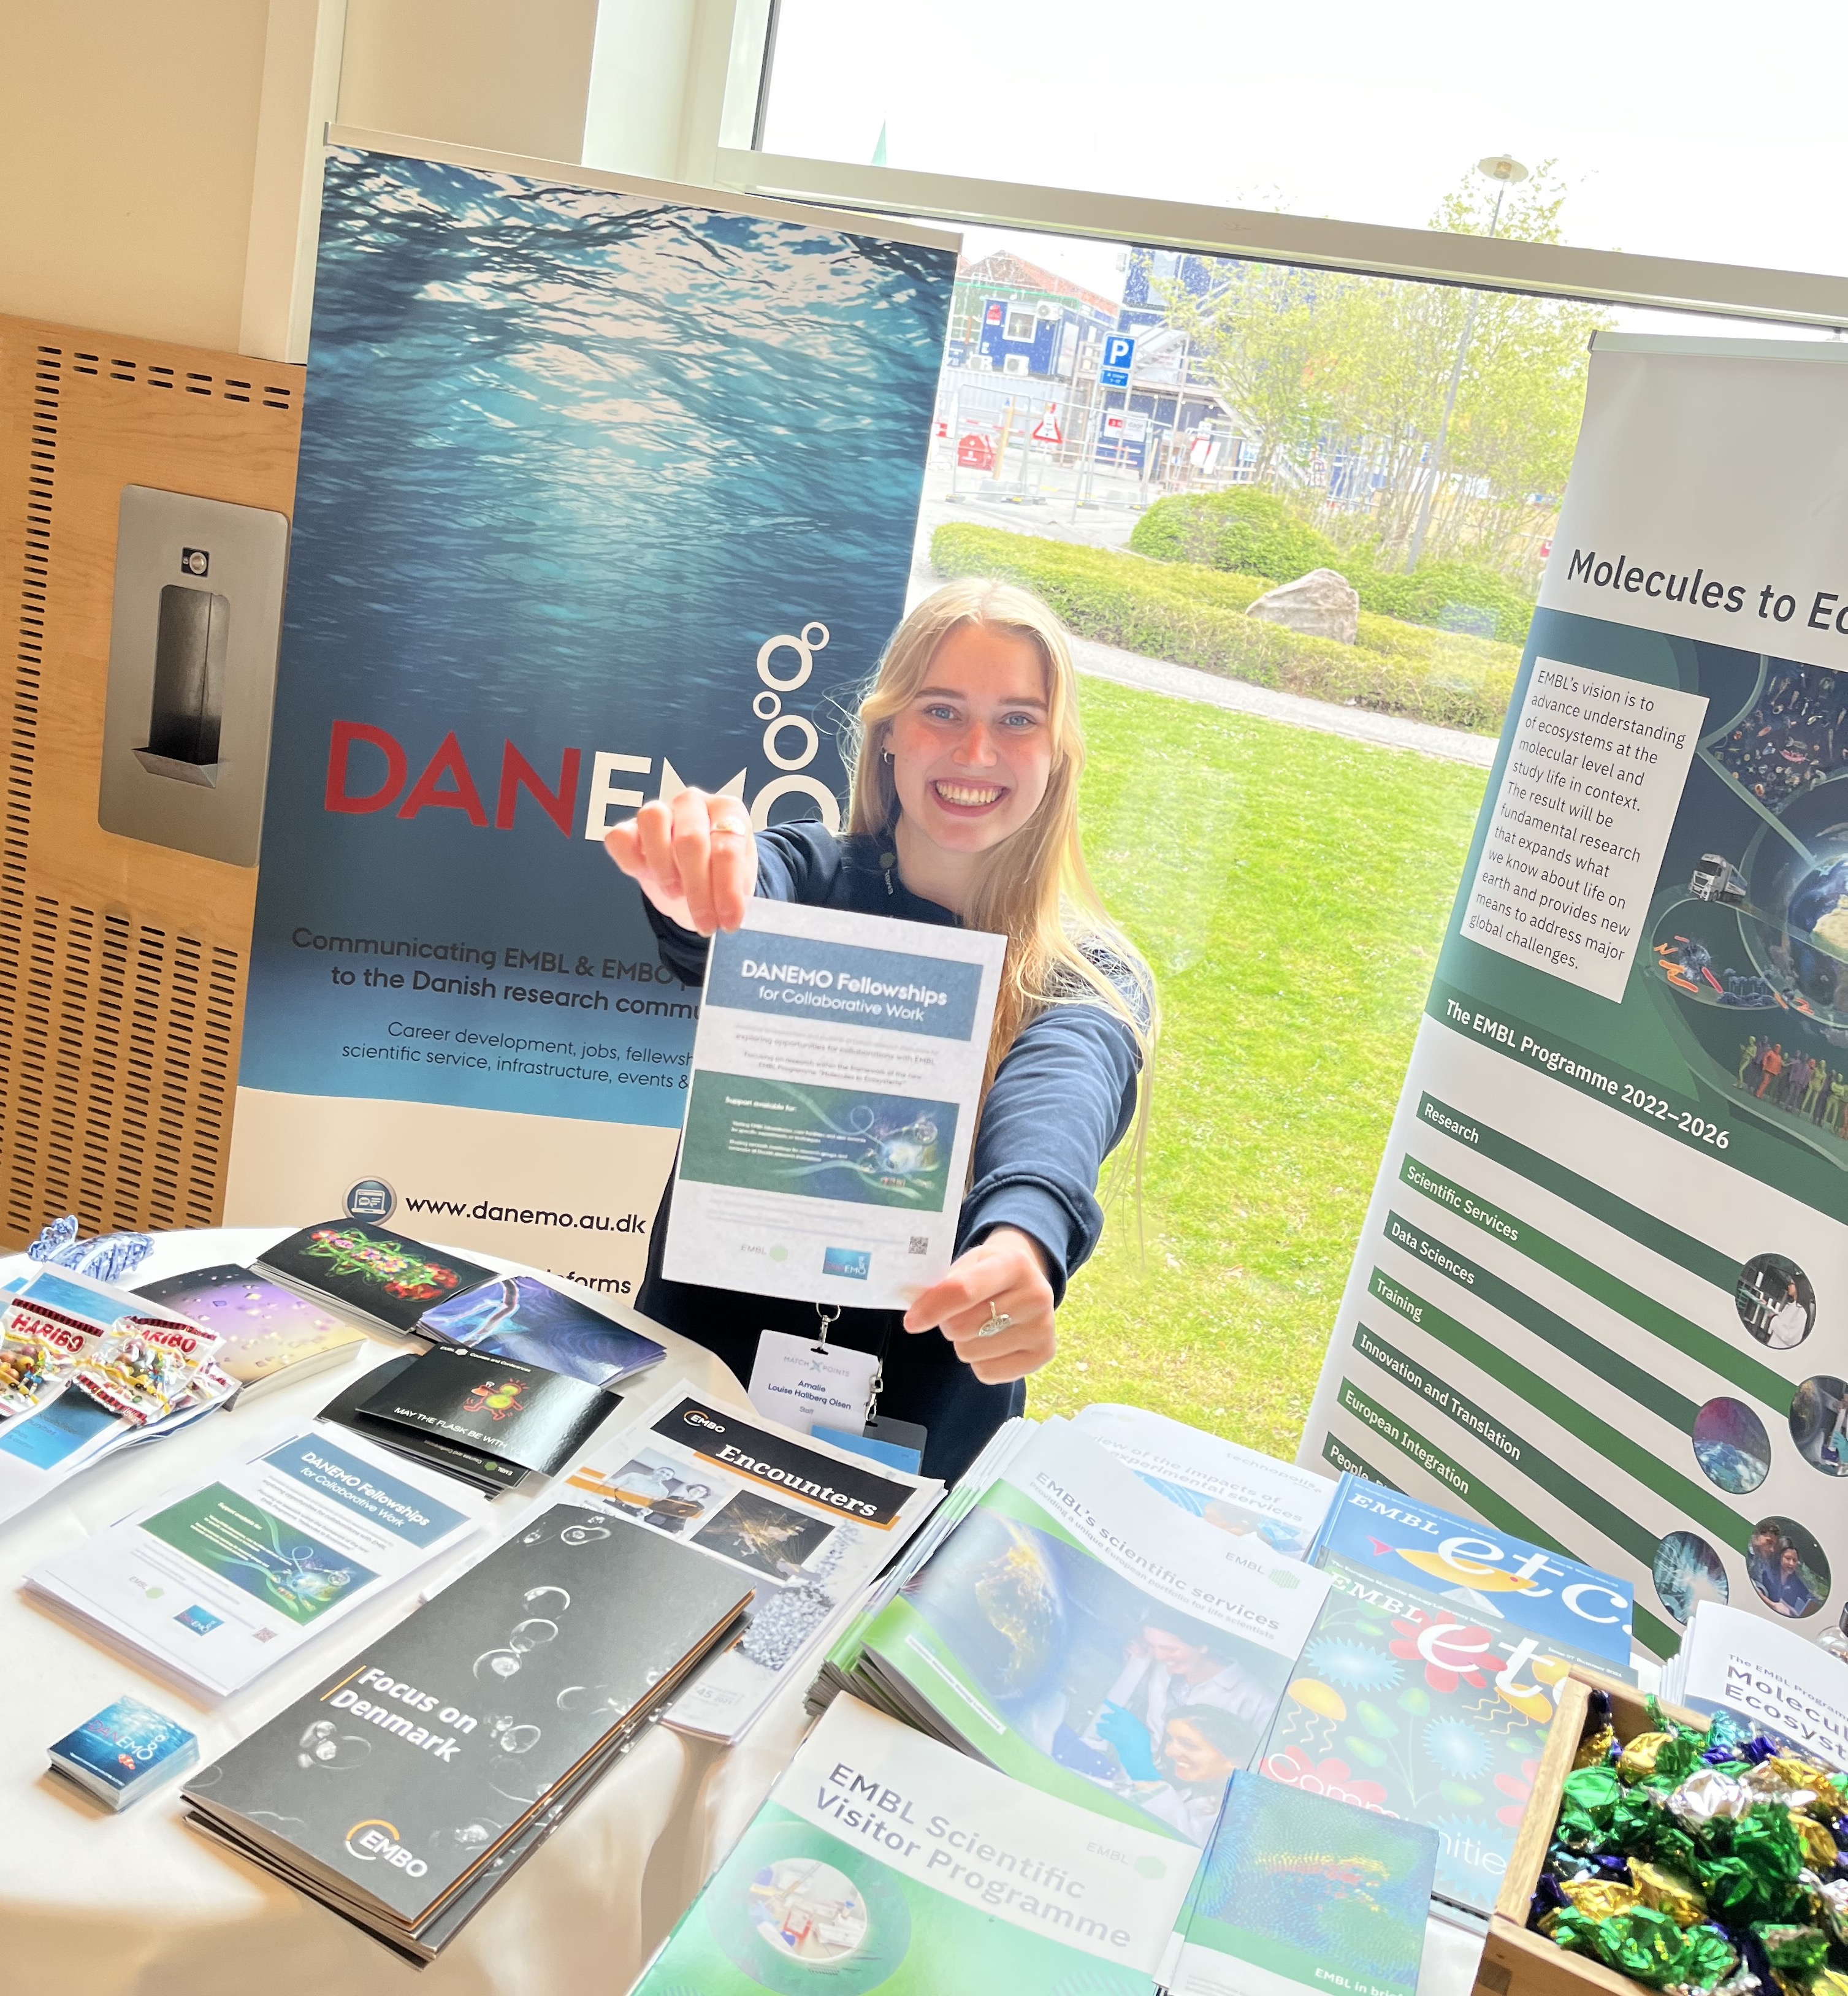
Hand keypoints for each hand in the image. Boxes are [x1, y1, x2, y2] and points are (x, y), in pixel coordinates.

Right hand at [602, 789, 754, 934]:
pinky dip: (630, 860)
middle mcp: (693, 803)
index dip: (728, 888)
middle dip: (698, 889)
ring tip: (674, 893)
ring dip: (663, 866)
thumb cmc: (719, 876)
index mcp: (728, 810)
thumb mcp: (737, 885)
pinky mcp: (630, 828)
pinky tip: (645, 876)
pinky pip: (620, 836)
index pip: (727, 846)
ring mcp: (660, 810)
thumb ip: (735, 891)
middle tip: (705, 922)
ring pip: (652, 820)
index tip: (730, 921)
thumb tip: (730, 912)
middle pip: (690, 840)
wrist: (697, 881)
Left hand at [903, 1227, 1054, 1384]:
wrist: (1028, 1284)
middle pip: (962, 1327)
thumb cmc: (989, 1273)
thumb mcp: (968, 1264)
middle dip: (948, 1323)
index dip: (932, 1308)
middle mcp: (1036, 1295)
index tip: (911, 1321)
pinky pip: (987, 1373)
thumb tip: (915, 1308)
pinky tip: (993, 1343)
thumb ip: (943, 1283)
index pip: (963, 1291)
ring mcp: (1043, 1328)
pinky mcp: (1043, 1355)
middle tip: (958, 1313)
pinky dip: (979, 1362)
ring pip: (971, 1352)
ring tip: (980, 1325)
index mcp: (1014, 1263)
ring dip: (963, 1342)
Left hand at [1092, 1702, 1158, 1781]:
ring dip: (1102, 1725)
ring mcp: (1124, 1733)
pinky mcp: (1118, 1741)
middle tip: (1102, 1716)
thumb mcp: (1142, 1733)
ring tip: (1097, 1725)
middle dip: (1108, 1716)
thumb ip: (1134, 1725)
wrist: (1141, 1761)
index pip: (1122, 1712)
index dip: (1113, 1706)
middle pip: (1115, 1717)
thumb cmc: (1142, 1748)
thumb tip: (1125, 1721)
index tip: (1105, 1701)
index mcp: (1135, 1723)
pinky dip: (1103, 1733)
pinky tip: (1099, 1733)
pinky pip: (1108, 1735)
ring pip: (1110, 1726)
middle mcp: (1130, 1726)